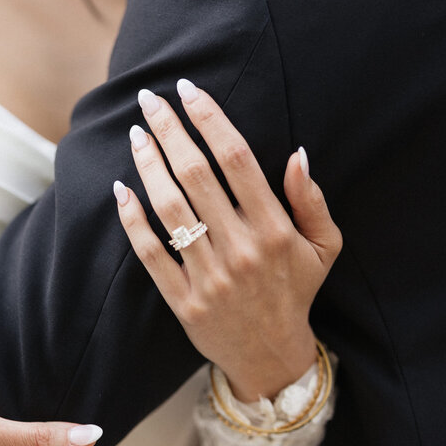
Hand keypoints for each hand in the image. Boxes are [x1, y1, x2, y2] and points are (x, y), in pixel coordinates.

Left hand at [114, 81, 341, 400]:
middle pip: (196, 175)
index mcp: (275, 229)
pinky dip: (133, 220)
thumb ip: (311, 200)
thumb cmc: (295, 291)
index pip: (237, 159)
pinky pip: (151, 254)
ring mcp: (210, 277)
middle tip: (149, 99)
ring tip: (136, 134)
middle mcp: (241, 249)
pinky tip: (121, 189)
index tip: (189, 90)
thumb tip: (296, 153)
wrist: (272, 356)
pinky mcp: (184, 301)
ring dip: (148, 165)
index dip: (210, 119)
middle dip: (169, 130)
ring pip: (170, 209)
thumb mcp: (323, 246)